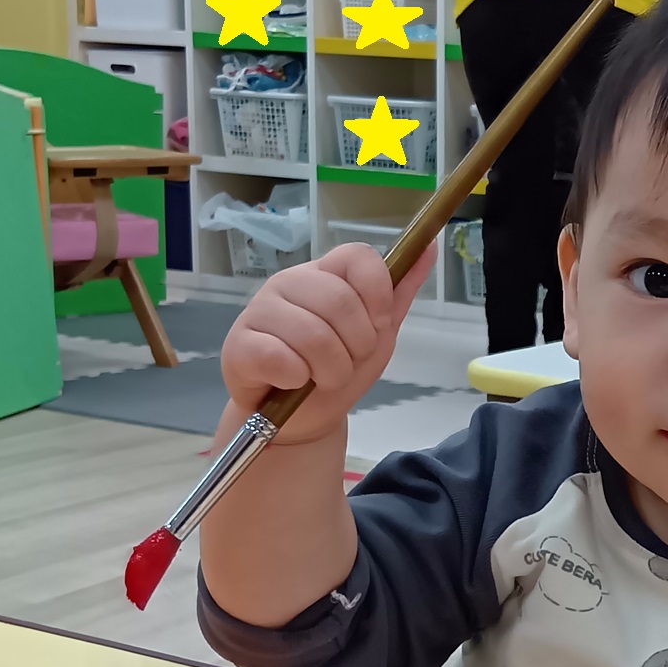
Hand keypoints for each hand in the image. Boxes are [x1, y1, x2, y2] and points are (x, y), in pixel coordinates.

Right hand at [220, 241, 436, 444]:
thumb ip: (398, 293)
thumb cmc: (337, 370)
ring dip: (331, 370)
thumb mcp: (377, 334)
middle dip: (356, 346)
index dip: (377, 293)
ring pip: (313, 335)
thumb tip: (429, 247)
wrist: (301, 418)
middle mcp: (289, 283)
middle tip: (345, 362)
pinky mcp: (238, 344)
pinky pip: (280, 357)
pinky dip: (297, 378)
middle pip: (340, 300)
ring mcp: (260, 310)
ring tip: (321, 378)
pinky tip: (292, 382)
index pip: (357, 257)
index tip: (379, 324)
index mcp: (325, 274)